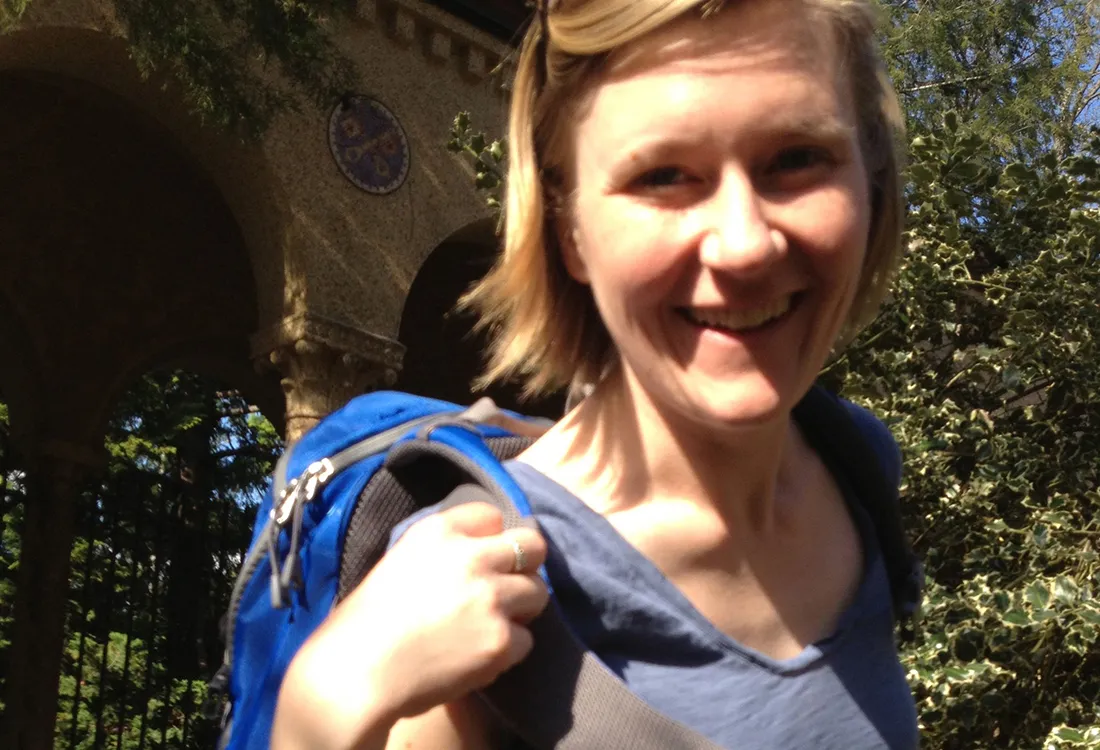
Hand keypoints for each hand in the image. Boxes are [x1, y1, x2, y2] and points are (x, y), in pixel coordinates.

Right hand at [273, 502, 549, 749]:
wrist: (356, 673)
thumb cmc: (363, 623)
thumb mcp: (399, 563)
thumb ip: (441, 554)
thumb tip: (478, 558)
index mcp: (438, 532)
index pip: (491, 515)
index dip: (490, 538)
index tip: (481, 556)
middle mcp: (471, 557)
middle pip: (532, 545)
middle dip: (526, 565)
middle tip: (509, 585)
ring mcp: (491, 598)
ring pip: (538, 593)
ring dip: (520, 608)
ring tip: (492, 624)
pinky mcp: (501, 640)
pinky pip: (525, 640)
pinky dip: (506, 650)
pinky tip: (478, 656)